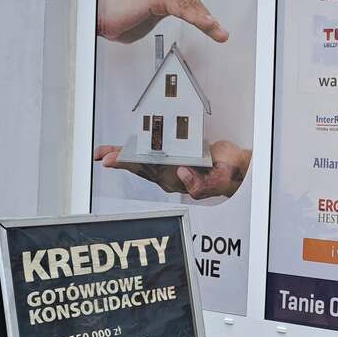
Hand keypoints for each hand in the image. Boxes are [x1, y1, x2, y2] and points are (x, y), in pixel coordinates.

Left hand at [94, 141, 251, 199]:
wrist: (235, 168)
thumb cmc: (230, 171)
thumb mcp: (225, 177)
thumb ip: (206, 183)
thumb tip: (183, 172)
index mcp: (181, 179)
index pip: (152, 170)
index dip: (132, 162)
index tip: (115, 160)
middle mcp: (171, 177)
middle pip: (141, 167)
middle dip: (122, 160)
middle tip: (105, 157)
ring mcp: (168, 172)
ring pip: (140, 164)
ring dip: (121, 158)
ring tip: (102, 153)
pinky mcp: (167, 164)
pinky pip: (144, 160)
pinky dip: (128, 155)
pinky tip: (115, 153)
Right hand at [96, 0, 228, 43]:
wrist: (99, 16)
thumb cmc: (119, 17)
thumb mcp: (150, 18)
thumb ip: (166, 15)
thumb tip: (184, 19)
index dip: (202, 13)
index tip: (215, 27)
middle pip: (192, 0)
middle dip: (208, 18)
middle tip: (221, 33)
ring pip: (189, 4)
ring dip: (206, 21)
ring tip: (218, 33)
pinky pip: (181, 7)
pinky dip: (196, 18)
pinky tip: (207, 25)